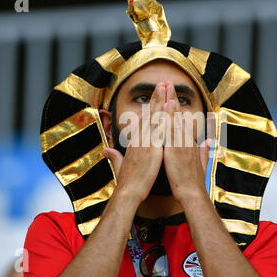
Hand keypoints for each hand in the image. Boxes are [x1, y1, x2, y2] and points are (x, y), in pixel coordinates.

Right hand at [102, 82, 165, 202]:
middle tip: (162, 83)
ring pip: (154, 117)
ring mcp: (145, 142)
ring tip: (166, 86)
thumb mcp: (120, 166)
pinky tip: (170, 105)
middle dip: (155, 97)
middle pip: (148, 114)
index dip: (148, 107)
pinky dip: (165, 116)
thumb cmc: (126, 183)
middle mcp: (139, 139)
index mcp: (134, 142)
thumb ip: (115, 156)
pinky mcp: (152, 148)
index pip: (142, 120)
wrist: (128, 193)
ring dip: (160, 101)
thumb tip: (106, 150)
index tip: (154, 96)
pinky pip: (160, 128)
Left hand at [162, 82, 211, 203]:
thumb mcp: (200, 164)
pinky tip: (167, 105)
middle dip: (173, 98)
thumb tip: (208, 142)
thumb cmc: (193, 183)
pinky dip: (170, 116)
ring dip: (171, 101)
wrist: (193, 195)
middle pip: (179, 115)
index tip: (172, 95)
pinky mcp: (176, 149)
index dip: (177, 107)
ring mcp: (182, 143)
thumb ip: (203, 152)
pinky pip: (172, 129)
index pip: (183, 121)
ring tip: (166, 86)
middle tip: (168, 82)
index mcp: (189, 143)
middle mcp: (186, 140)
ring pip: (176, 118)